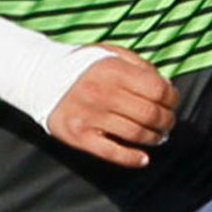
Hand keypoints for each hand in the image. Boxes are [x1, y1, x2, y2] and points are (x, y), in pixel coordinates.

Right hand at [44, 45, 177, 168]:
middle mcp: (103, 93)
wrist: (38, 77)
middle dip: (167, 120)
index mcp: (113, 70)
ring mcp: (90, 116)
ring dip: (154, 138)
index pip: (157, 89)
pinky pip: (112, 153)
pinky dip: (132, 158)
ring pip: (136, 134)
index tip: (173, 101)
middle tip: (169, 122)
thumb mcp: (109, 53)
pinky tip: (143, 158)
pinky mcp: (79, 136)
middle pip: (150, 114)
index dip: (172, 98)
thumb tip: (166, 86)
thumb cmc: (81, 65)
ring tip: (159, 136)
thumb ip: (138, 65)